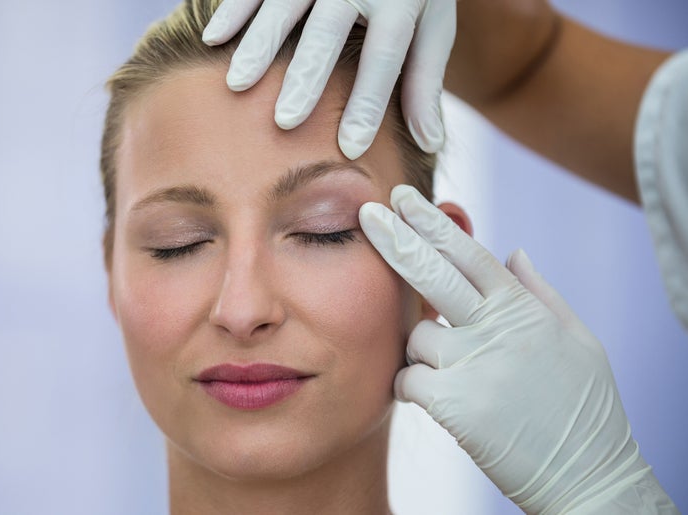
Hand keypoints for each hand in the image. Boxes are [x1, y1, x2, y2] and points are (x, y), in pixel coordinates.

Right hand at [202, 0, 455, 158]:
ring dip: (258, 45)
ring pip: (284, 6)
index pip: (384, 57)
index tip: (349, 146)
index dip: (368, 103)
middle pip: (328, 33)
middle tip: (285, 121)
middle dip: (306, 77)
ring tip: (238, 84)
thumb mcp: (432, 26)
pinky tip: (213, 39)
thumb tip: (429, 143)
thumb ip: (424, 81)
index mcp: (401, 0)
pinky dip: (233, 10)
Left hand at [358, 186, 676, 513]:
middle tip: (369, 214)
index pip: (470, 254)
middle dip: (398, 239)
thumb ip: (539, 293)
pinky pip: (408, 379)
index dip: (434, 224)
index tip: (404, 200)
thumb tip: (514, 251)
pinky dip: (413, 388)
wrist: (587, 475)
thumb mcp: (577, 341)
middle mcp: (498, 330)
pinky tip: (439, 400)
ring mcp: (475, 365)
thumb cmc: (583, 409)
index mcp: (524, 310)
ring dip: (422, 352)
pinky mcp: (455, 404)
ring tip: (457, 378)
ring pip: (416, 337)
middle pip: (435, 273)